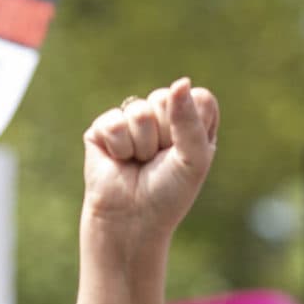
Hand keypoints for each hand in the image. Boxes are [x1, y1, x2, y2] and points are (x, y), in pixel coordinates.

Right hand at [82, 78, 218, 246]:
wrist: (132, 220)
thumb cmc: (169, 194)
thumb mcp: (193, 159)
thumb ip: (191, 120)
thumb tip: (180, 82)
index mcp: (192, 121)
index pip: (199, 97)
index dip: (192, 124)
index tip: (187, 153)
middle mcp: (163, 116)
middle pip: (166, 98)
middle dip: (164, 135)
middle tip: (159, 160)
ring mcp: (132, 119)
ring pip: (140, 112)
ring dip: (142, 146)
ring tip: (139, 163)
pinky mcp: (104, 127)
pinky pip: (114, 122)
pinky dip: (119, 148)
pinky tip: (119, 161)